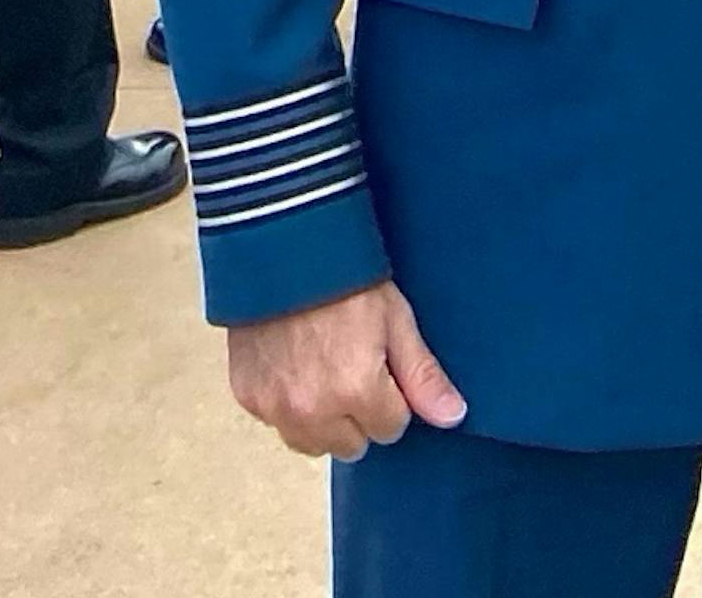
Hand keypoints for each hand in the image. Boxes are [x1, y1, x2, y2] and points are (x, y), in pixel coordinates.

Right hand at [225, 280, 464, 459]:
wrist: (281, 255)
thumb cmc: (345, 284)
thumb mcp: (395, 322)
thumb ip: (422, 377)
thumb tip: (453, 417)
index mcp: (356, 392)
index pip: (390, 429)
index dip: (393, 400)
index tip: (383, 369)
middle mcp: (313, 410)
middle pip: (352, 445)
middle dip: (360, 417)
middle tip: (354, 370)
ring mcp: (275, 407)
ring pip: (312, 444)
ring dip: (324, 423)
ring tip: (326, 375)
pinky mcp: (248, 398)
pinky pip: (278, 424)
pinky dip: (289, 408)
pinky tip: (297, 370)